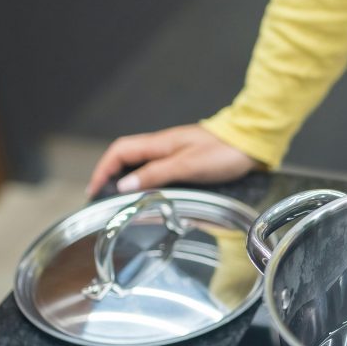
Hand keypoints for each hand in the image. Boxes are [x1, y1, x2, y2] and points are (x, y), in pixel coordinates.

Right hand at [85, 124, 258, 195]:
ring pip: (141, 165)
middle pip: (126, 158)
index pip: (120, 151)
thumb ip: (157, 174)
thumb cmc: (224, 152)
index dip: (103, 169)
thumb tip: (124, 185)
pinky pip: (157, 170)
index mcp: (160, 144)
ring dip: (128, 180)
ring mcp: (174, 153)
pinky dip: (146, 182)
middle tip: (103, 199)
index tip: (94, 189)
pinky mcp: (185, 161)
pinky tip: (149, 195)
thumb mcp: (188, 165)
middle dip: (110, 176)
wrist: (251, 144)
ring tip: (121, 201)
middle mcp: (163, 147)